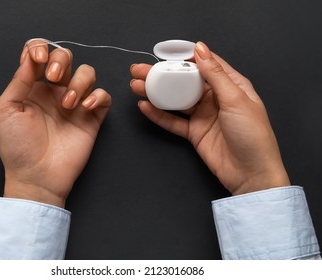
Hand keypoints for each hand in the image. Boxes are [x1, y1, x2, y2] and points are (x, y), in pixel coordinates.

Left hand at [0, 39, 110, 206]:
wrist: (37, 176)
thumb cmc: (18, 147)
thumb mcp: (6, 110)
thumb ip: (19, 80)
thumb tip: (31, 56)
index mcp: (32, 87)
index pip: (40, 55)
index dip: (41, 48)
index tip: (39, 59)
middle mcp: (54, 91)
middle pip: (66, 57)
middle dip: (61, 60)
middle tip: (53, 79)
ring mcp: (75, 104)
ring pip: (87, 73)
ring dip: (79, 81)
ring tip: (69, 104)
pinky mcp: (92, 117)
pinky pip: (103, 96)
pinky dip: (98, 95)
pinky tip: (85, 107)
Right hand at [130, 41, 289, 194]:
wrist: (251, 174)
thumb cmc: (253, 136)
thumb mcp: (236, 100)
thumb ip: (215, 74)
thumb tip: (200, 48)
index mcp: (230, 85)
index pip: (204, 64)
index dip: (183, 57)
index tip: (163, 52)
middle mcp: (214, 98)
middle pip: (184, 82)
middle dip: (162, 74)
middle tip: (140, 69)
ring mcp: (202, 115)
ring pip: (175, 100)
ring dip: (156, 92)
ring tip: (136, 85)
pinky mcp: (194, 132)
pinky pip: (173, 121)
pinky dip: (158, 114)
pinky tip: (145, 106)